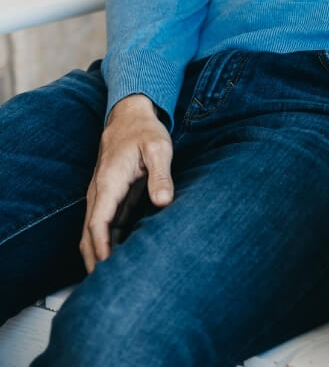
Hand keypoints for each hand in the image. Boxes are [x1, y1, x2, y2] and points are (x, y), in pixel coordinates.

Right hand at [81, 94, 173, 272]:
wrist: (130, 117)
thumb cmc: (145, 132)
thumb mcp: (158, 149)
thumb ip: (160, 175)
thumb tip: (164, 201)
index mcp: (109, 183)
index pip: (98, 222)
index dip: (100, 246)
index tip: (105, 267)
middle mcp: (100, 192)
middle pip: (90, 233)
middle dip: (95, 258)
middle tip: (106, 285)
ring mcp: (103, 195)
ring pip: (95, 231)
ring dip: (100, 252)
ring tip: (113, 277)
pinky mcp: (110, 196)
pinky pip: (105, 223)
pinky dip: (107, 241)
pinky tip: (120, 255)